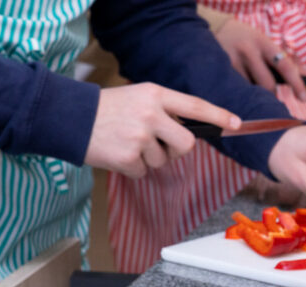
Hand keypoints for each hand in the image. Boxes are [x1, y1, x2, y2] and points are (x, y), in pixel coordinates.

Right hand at [85, 83, 240, 177]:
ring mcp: (140, 137)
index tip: (237, 124)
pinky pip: (143, 171)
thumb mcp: (138, 97)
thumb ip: (164, 110)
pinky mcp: (128, 157)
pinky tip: (117, 153)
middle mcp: (151, 114)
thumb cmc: (107, 109)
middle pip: (187, 144)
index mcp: (155, 94)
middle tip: (160, 145)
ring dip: (148, 158)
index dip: (218, 115)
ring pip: (163, 160)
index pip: (195, 105)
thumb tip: (189, 133)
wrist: (68, 117)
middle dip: (177, 150)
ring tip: (126, 142)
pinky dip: (132, 167)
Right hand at [215, 19, 305, 100]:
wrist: (216, 28)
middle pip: (267, 84)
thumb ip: (275, 60)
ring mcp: (234, 61)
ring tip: (253, 93)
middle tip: (273, 101)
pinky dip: (243, 93)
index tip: (305, 99)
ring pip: (251, 90)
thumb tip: (295, 86)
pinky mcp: (222, 70)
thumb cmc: (247, 40)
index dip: (297, 84)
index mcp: (264, 43)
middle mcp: (249, 51)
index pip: (285, 66)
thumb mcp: (262, 43)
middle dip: (273, 96)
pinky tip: (241, 90)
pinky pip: (238, 90)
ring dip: (255, 96)